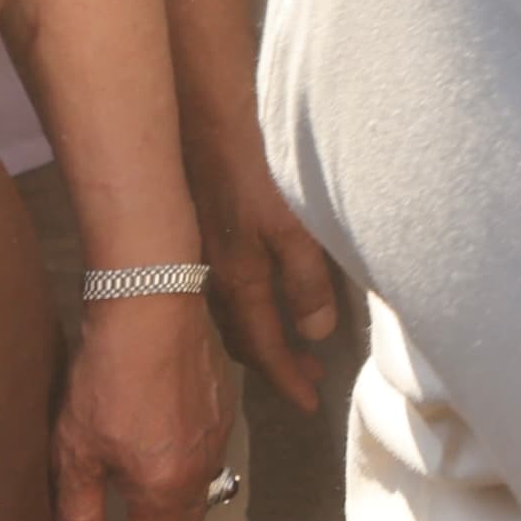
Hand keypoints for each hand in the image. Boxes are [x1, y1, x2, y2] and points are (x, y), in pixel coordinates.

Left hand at [50, 291, 230, 520]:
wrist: (154, 306)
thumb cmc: (107, 380)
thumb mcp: (76, 453)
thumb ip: (80, 517)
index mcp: (167, 486)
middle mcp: (203, 469)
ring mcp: (219, 437)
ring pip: (198, 499)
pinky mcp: (222, 410)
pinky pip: (204, 465)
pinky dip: (178, 488)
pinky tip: (153, 474)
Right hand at [187, 104, 338, 408]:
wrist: (210, 115)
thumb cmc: (260, 167)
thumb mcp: (296, 226)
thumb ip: (307, 280)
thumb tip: (315, 336)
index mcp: (241, 281)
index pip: (263, 348)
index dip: (287, 378)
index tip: (308, 405)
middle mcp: (217, 278)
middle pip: (243, 338)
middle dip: (273, 363)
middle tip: (306, 380)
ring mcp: (207, 256)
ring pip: (232, 313)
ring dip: (261, 334)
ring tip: (291, 345)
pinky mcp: (205, 232)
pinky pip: (224, 287)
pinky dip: (246, 305)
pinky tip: (261, 294)